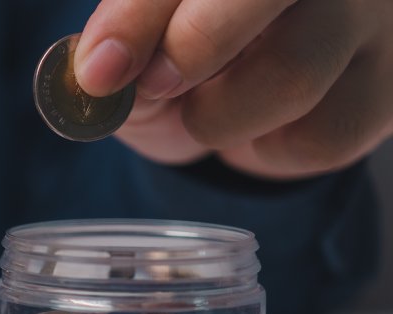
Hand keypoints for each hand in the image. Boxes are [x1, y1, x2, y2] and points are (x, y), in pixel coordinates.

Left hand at [74, 0, 392, 179]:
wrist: (252, 90)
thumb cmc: (189, 46)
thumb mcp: (140, 42)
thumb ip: (119, 44)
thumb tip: (97, 71)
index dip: (139, 15)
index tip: (100, 70)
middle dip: (194, 46)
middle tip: (157, 85)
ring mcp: (366, 14)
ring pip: (292, 74)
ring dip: (220, 118)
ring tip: (205, 111)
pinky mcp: (390, 80)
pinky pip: (323, 136)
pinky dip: (270, 152)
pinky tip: (264, 126)